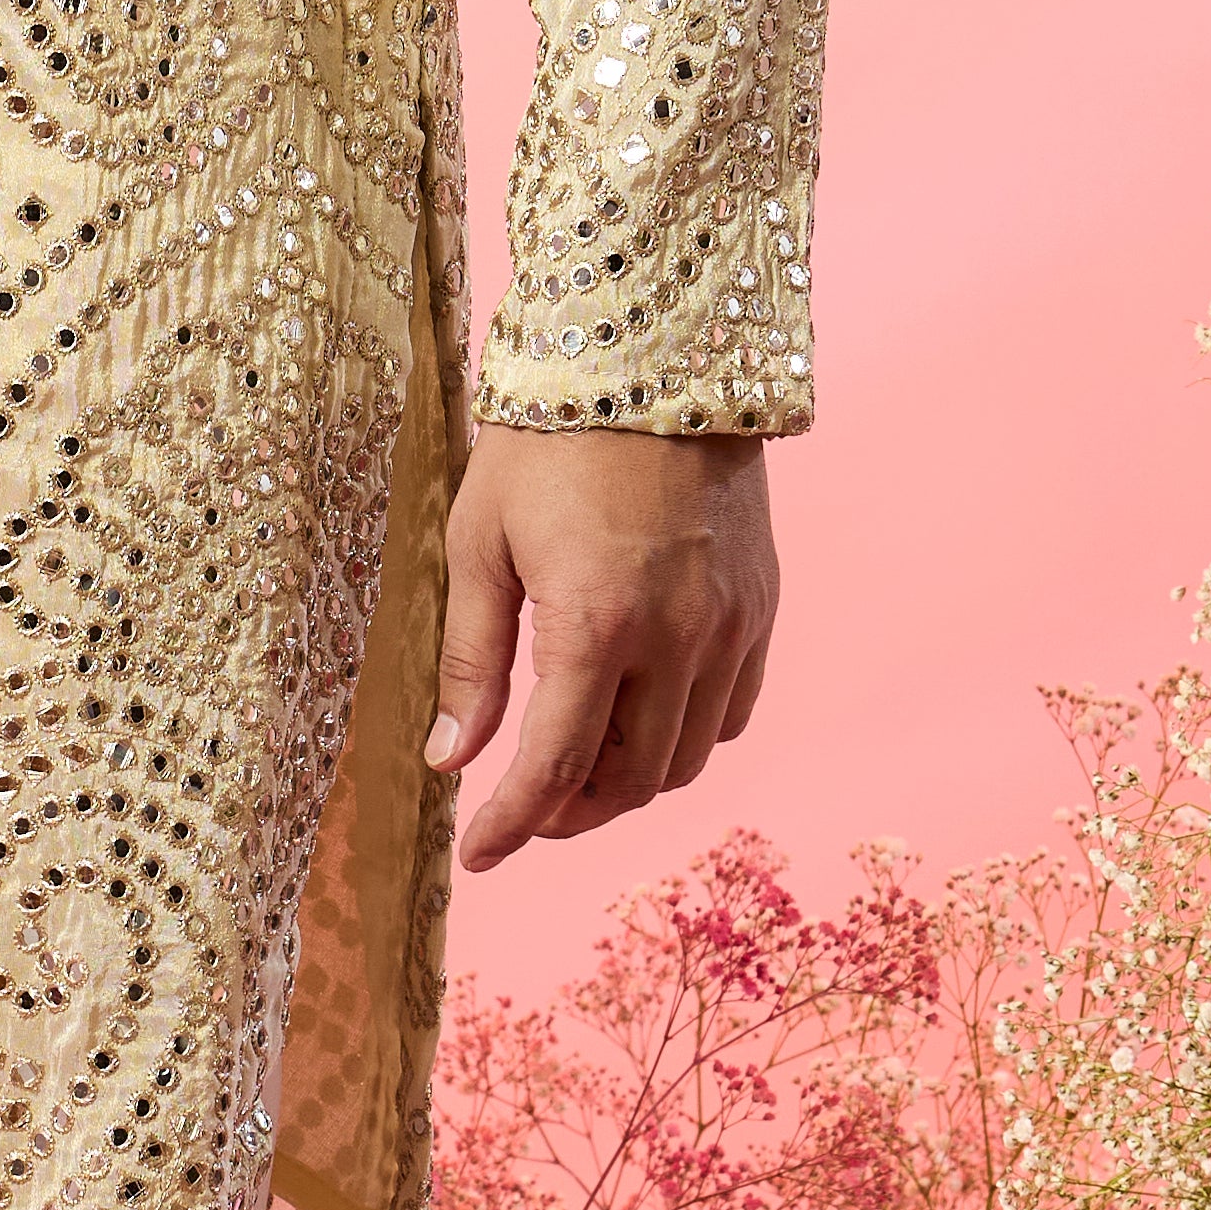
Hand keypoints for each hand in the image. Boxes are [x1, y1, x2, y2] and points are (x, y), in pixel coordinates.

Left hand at [424, 424, 775, 872]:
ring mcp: (730, 625)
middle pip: (629, 780)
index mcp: (594, 623)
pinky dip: (685, 736)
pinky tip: (643, 716)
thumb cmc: (548, 441)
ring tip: (578, 769)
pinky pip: (731, 710)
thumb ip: (472, 659)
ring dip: (628, 782)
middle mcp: (676, 638)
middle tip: (524, 810)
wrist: (656, 355)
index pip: (555, 767)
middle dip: (570, 812)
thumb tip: (450, 759)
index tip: (477, 853)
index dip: (511, 823)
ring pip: (685, 757)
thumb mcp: (481, 540)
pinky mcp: (760, 607)